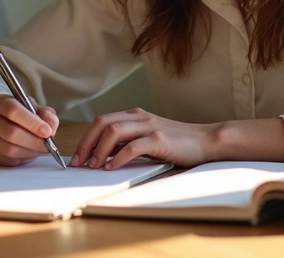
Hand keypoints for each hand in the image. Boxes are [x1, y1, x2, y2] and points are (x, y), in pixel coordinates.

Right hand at [0, 95, 59, 166]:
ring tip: (39, 149)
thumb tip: (50, 127)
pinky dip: (22, 159)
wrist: (2, 123)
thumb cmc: (21, 115)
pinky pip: (7, 161)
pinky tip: (28, 152)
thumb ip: (46, 115)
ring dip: (30, 152)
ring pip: (9, 150)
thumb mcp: (35, 108)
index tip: (47, 131)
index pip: (12, 110)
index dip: (32, 123)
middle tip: (47, 145)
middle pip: (10, 133)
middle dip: (34, 141)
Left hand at [71, 108, 217, 169]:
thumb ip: (127, 142)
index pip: (102, 121)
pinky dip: (119, 158)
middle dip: (87, 143)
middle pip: (103, 123)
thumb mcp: (148, 138)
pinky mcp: (160, 139)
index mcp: (135, 115)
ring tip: (94, 166)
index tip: (77, 157)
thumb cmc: (177, 142)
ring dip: (99, 150)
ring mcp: (150, 126)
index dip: (86, 138)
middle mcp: (139, 117)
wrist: (206, 140)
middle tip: (79, 162)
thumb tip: (102, 154)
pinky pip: (133, 147)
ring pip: (114, 132)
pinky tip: (112, 168)